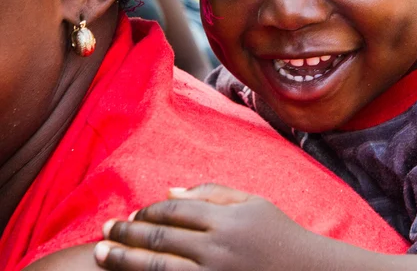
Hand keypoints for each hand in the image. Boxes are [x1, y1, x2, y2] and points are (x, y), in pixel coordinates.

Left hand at [94, 184, 325, 270]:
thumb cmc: (277, 233)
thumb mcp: (251, 202)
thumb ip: (211, 193)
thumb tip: (168, 191)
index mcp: (226, 218)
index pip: (175, 210)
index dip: (148, 210)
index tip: (131, 214)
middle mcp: (218, 248)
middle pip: (161, 237)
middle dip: (127, 234)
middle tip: (103, 232)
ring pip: (158, 268)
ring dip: (125, 260)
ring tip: (101, 255)